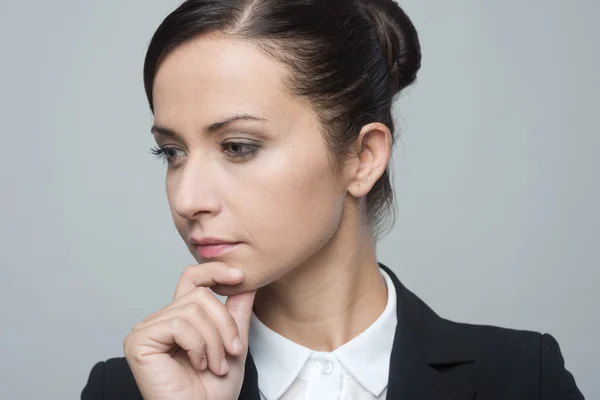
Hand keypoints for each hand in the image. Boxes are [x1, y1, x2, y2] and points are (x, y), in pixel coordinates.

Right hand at [123, 262, 256, 399]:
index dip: (215, 271)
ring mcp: (147, 329)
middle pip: (199, 295)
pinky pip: (178, 325)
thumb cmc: (214, 390)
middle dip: (224, 324)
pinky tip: (197, 365)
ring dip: (213, 341)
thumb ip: (237, 311)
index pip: (193, 279)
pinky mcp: (138, 340)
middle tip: (232, 353)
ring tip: (216, 365)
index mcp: (181, 318)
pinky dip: (197, 346)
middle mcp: (161, 320)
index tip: (240, 276)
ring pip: (192, 310)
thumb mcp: (234, 343)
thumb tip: (248, 281)